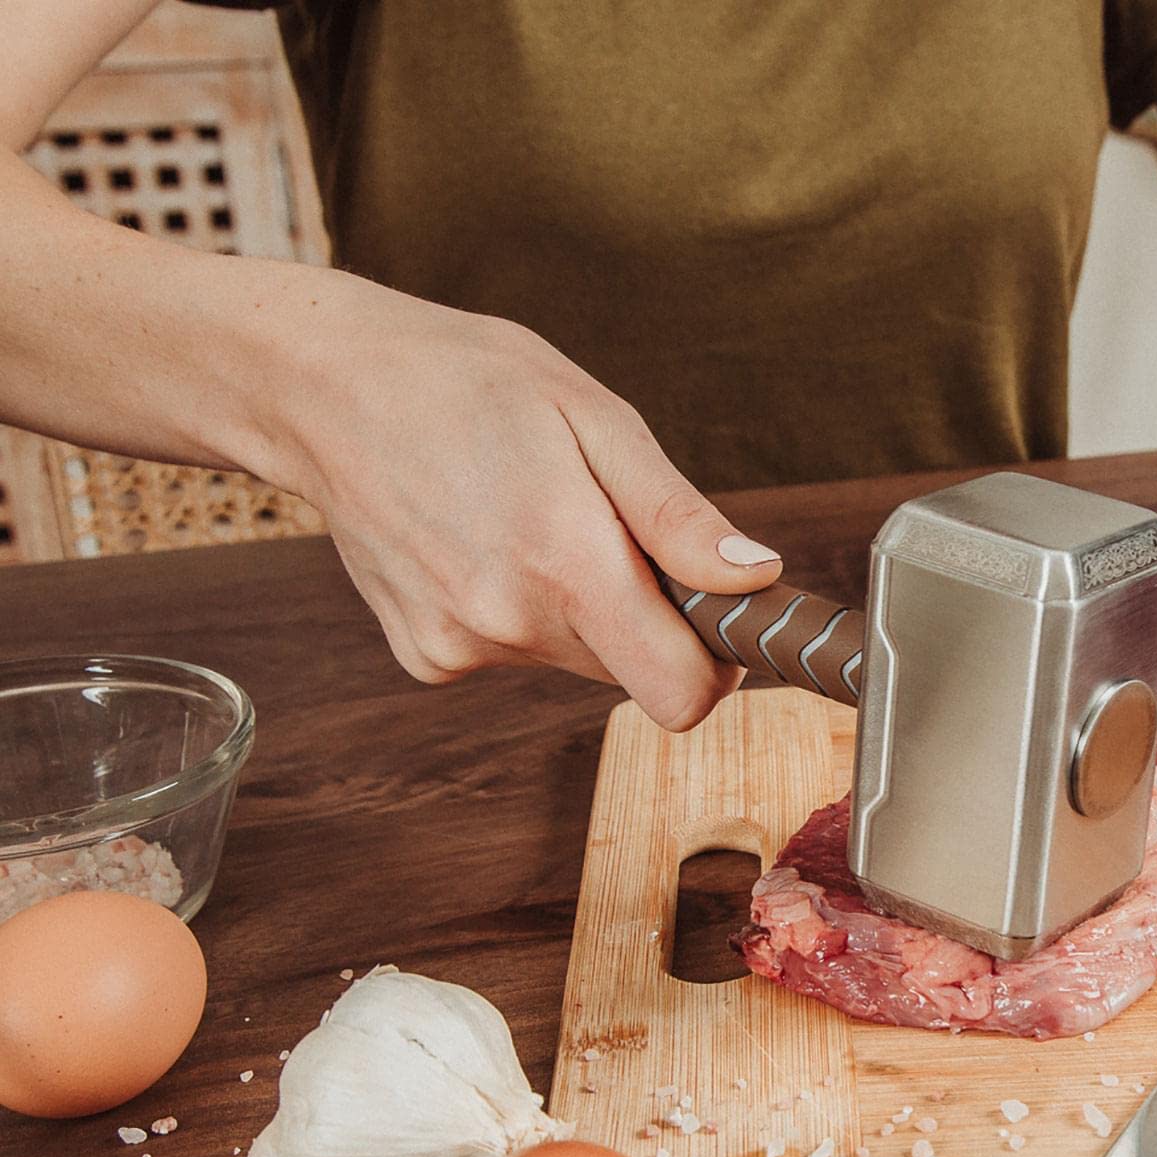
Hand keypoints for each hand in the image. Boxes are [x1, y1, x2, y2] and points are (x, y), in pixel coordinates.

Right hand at [270, 278, 782, 730]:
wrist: (321, 386)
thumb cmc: (467, 382)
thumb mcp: (597, 420)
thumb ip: (679, 518)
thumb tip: (755, 579)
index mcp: (565, 566)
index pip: (680, 694)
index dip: (716, 664)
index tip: (713, 614)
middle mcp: (508, 625)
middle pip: (634, 671)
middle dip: (646, 613)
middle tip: (605, 524)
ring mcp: (458, 648)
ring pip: (577, 659)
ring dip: (581, 605)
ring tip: (531, 515)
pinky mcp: (425, 657)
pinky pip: (514, 652)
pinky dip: (519, 608)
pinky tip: (480, 538)